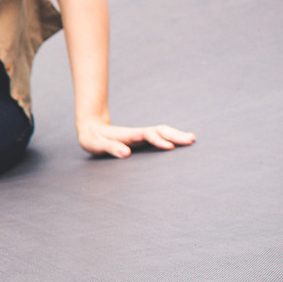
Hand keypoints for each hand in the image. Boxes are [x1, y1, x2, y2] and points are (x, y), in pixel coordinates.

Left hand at [77, 118, 195, 158]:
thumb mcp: (96, 145)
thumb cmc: (93, 139)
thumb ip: (110, 148)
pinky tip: (182, 141)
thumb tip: (126, 153)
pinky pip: (160, 136)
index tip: (170, 147)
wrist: (91, 128)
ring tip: (192, 139)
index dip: (158, 140)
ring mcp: (140, 135)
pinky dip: (172, 137)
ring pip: (161, 132)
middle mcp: (137, 133)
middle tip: (191, 140)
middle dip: (174, 135)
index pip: (146, 135)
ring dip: (176, 135)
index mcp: (127, 135)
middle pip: (159, 131)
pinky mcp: (141, 139)